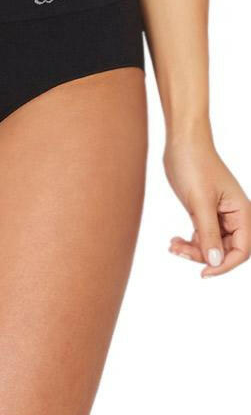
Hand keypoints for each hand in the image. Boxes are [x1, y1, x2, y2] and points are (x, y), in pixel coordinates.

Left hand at [163, 133, 249, 277]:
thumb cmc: (193, 165)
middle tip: (179, 251)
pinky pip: (201, 235)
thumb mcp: (199, 202)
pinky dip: (188, 241)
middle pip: (226, 250)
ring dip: (193, 250)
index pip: (242, 250)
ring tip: (173, 245)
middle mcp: (234, 215)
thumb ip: (208, 233)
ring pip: (211, 244)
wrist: (181, 142)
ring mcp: (219, 214)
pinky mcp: (204, 211)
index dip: (225, 265)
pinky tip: (173, 241)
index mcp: (241, 212)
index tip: (203, 272)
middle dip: (203, 256)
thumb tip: (215, 262)